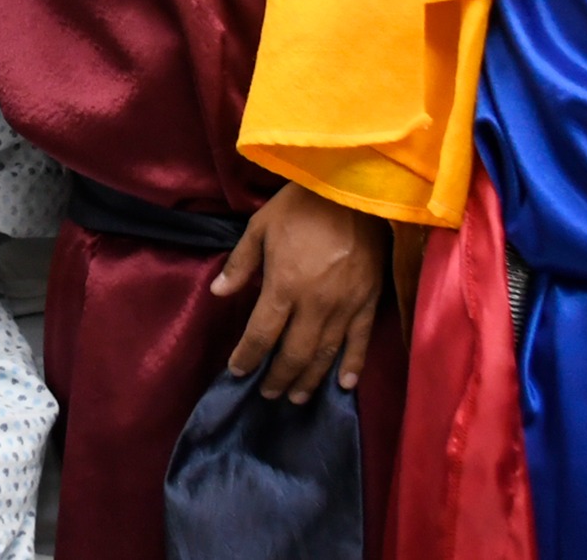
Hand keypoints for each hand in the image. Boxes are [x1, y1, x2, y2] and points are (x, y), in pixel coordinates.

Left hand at [211, 182, 388, 401]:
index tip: (237, 371)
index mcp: (284, 286)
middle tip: (267, 393)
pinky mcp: (368, 302)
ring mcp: (345, 306)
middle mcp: (314, 305)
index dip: (247, 357)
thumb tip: (218, 293)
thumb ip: (241, 263)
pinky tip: (342, 386)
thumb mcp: (261, 226)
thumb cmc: (302, 205)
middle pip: (293, 355)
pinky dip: (352, 367)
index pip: (261, 335)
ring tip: (295, 397)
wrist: (355, 189)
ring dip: (308, 381)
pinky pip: (359, 342)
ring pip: (324, 355)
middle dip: (277, 378)